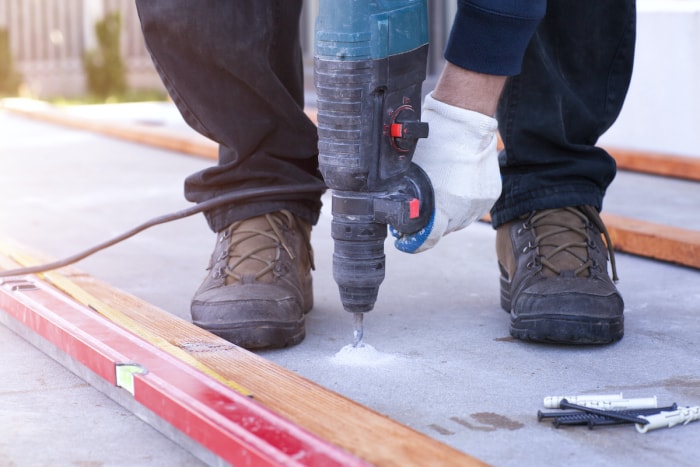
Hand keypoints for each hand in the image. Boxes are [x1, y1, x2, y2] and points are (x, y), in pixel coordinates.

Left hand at [392, 92, 500, 252]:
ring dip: (449, 214)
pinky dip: (464, 203)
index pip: (428, 240)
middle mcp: (464, 210)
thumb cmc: (435, 143)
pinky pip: (475, 208)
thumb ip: (408, 196)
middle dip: (431, 223)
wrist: (465, 121)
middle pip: (444, 230)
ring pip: (461, 220)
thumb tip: (400, 209)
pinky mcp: (491, 194)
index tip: (405, 240)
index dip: (413, 242)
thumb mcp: (411, 172)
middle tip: (420, 211)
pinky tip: (456, 188)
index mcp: (443, 206)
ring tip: (441, 196)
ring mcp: (480, 203)